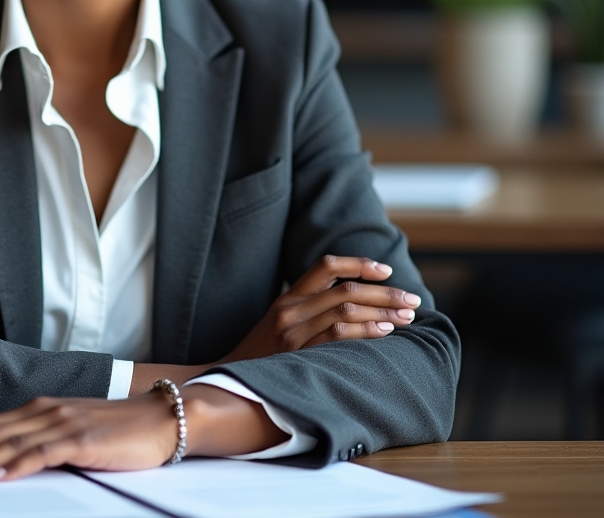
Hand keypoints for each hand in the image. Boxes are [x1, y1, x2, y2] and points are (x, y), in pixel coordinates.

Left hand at [0, 394, 175, 481]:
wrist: (158, 417)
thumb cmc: (111, 433)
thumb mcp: (63, 436)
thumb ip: (30, 444)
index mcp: (30, 410)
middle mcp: (38, 411)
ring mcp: (59, 422)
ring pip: (3, 442)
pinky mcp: (81, 438)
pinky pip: (43, 452)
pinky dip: (17, 464)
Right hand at [221, 255, 419, 361]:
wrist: (230, 379)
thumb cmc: (262, 354)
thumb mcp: (279, 322)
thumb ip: (308, 309)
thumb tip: (354, 304)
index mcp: (288, 297)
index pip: (326, 266)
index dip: (359, 264)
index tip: (386, 269)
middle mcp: (291, 308)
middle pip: (345, 288)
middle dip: (384, 292)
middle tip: (411, 298)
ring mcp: (294, 331)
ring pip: (346, 309)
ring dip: (382, 311)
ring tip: (407, 316)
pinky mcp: (298, 354)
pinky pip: (338, 336)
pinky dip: (366, 331)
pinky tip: (386, 332)